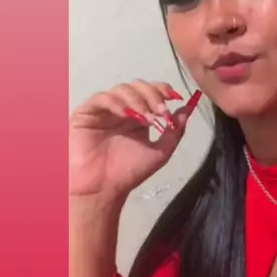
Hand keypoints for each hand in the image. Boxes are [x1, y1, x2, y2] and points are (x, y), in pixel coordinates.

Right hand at [69, 81, 200, 200]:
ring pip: (122, 89)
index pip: (151, 92)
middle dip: (153, 95)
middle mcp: (122, 109)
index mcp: (139, 116)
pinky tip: (126, 115)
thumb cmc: (128, 173)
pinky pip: (101, 98)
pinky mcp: (87, 113)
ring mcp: (104, 110)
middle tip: (161, 112)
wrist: (103, 189)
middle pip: (138, 86)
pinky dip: (116, 102)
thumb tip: (189, 109)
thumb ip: (175, 131)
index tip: (175, 98)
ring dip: (138, 100)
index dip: (162, 89)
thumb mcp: (159, 152)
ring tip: (146, 118)